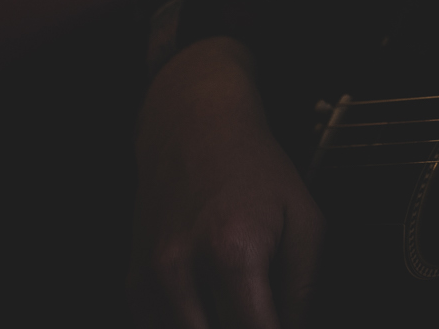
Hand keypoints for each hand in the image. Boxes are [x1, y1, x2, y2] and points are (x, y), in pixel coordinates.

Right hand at [130, 37, 323, 327]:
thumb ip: (304, 287)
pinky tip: (211, 304)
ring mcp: (150, 277)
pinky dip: (190, 323)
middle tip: (261, 311)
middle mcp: (180, 268)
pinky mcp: (133, 283)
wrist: (195, 128)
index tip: (284, 326)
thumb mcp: (305, 219)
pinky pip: (159, 326)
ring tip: (239, 301)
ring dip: (214, 324)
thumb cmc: (256, 171)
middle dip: (244, 327)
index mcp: (233, 251)